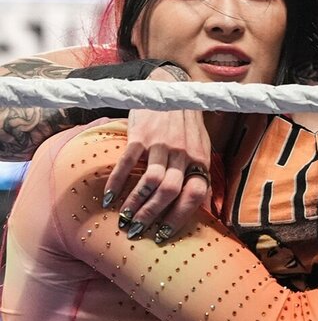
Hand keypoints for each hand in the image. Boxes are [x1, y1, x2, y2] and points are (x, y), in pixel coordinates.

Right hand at [102, 66, 211, 240]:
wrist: (170, 87)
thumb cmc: (186, 124)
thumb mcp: (201, 147)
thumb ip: (200, 174)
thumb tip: (205, 209)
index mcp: (199, 159)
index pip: (195, 194)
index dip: (180, 217)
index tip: (163, 234)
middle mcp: (182, 153)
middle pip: (170, 192)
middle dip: (152, 216)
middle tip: (137, 231)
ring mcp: (161, 144)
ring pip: (150, 182)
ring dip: (135, 204)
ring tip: (123, 219)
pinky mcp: (141, 135)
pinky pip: (127, 163)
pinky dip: (116, 183)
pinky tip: (108, 198)